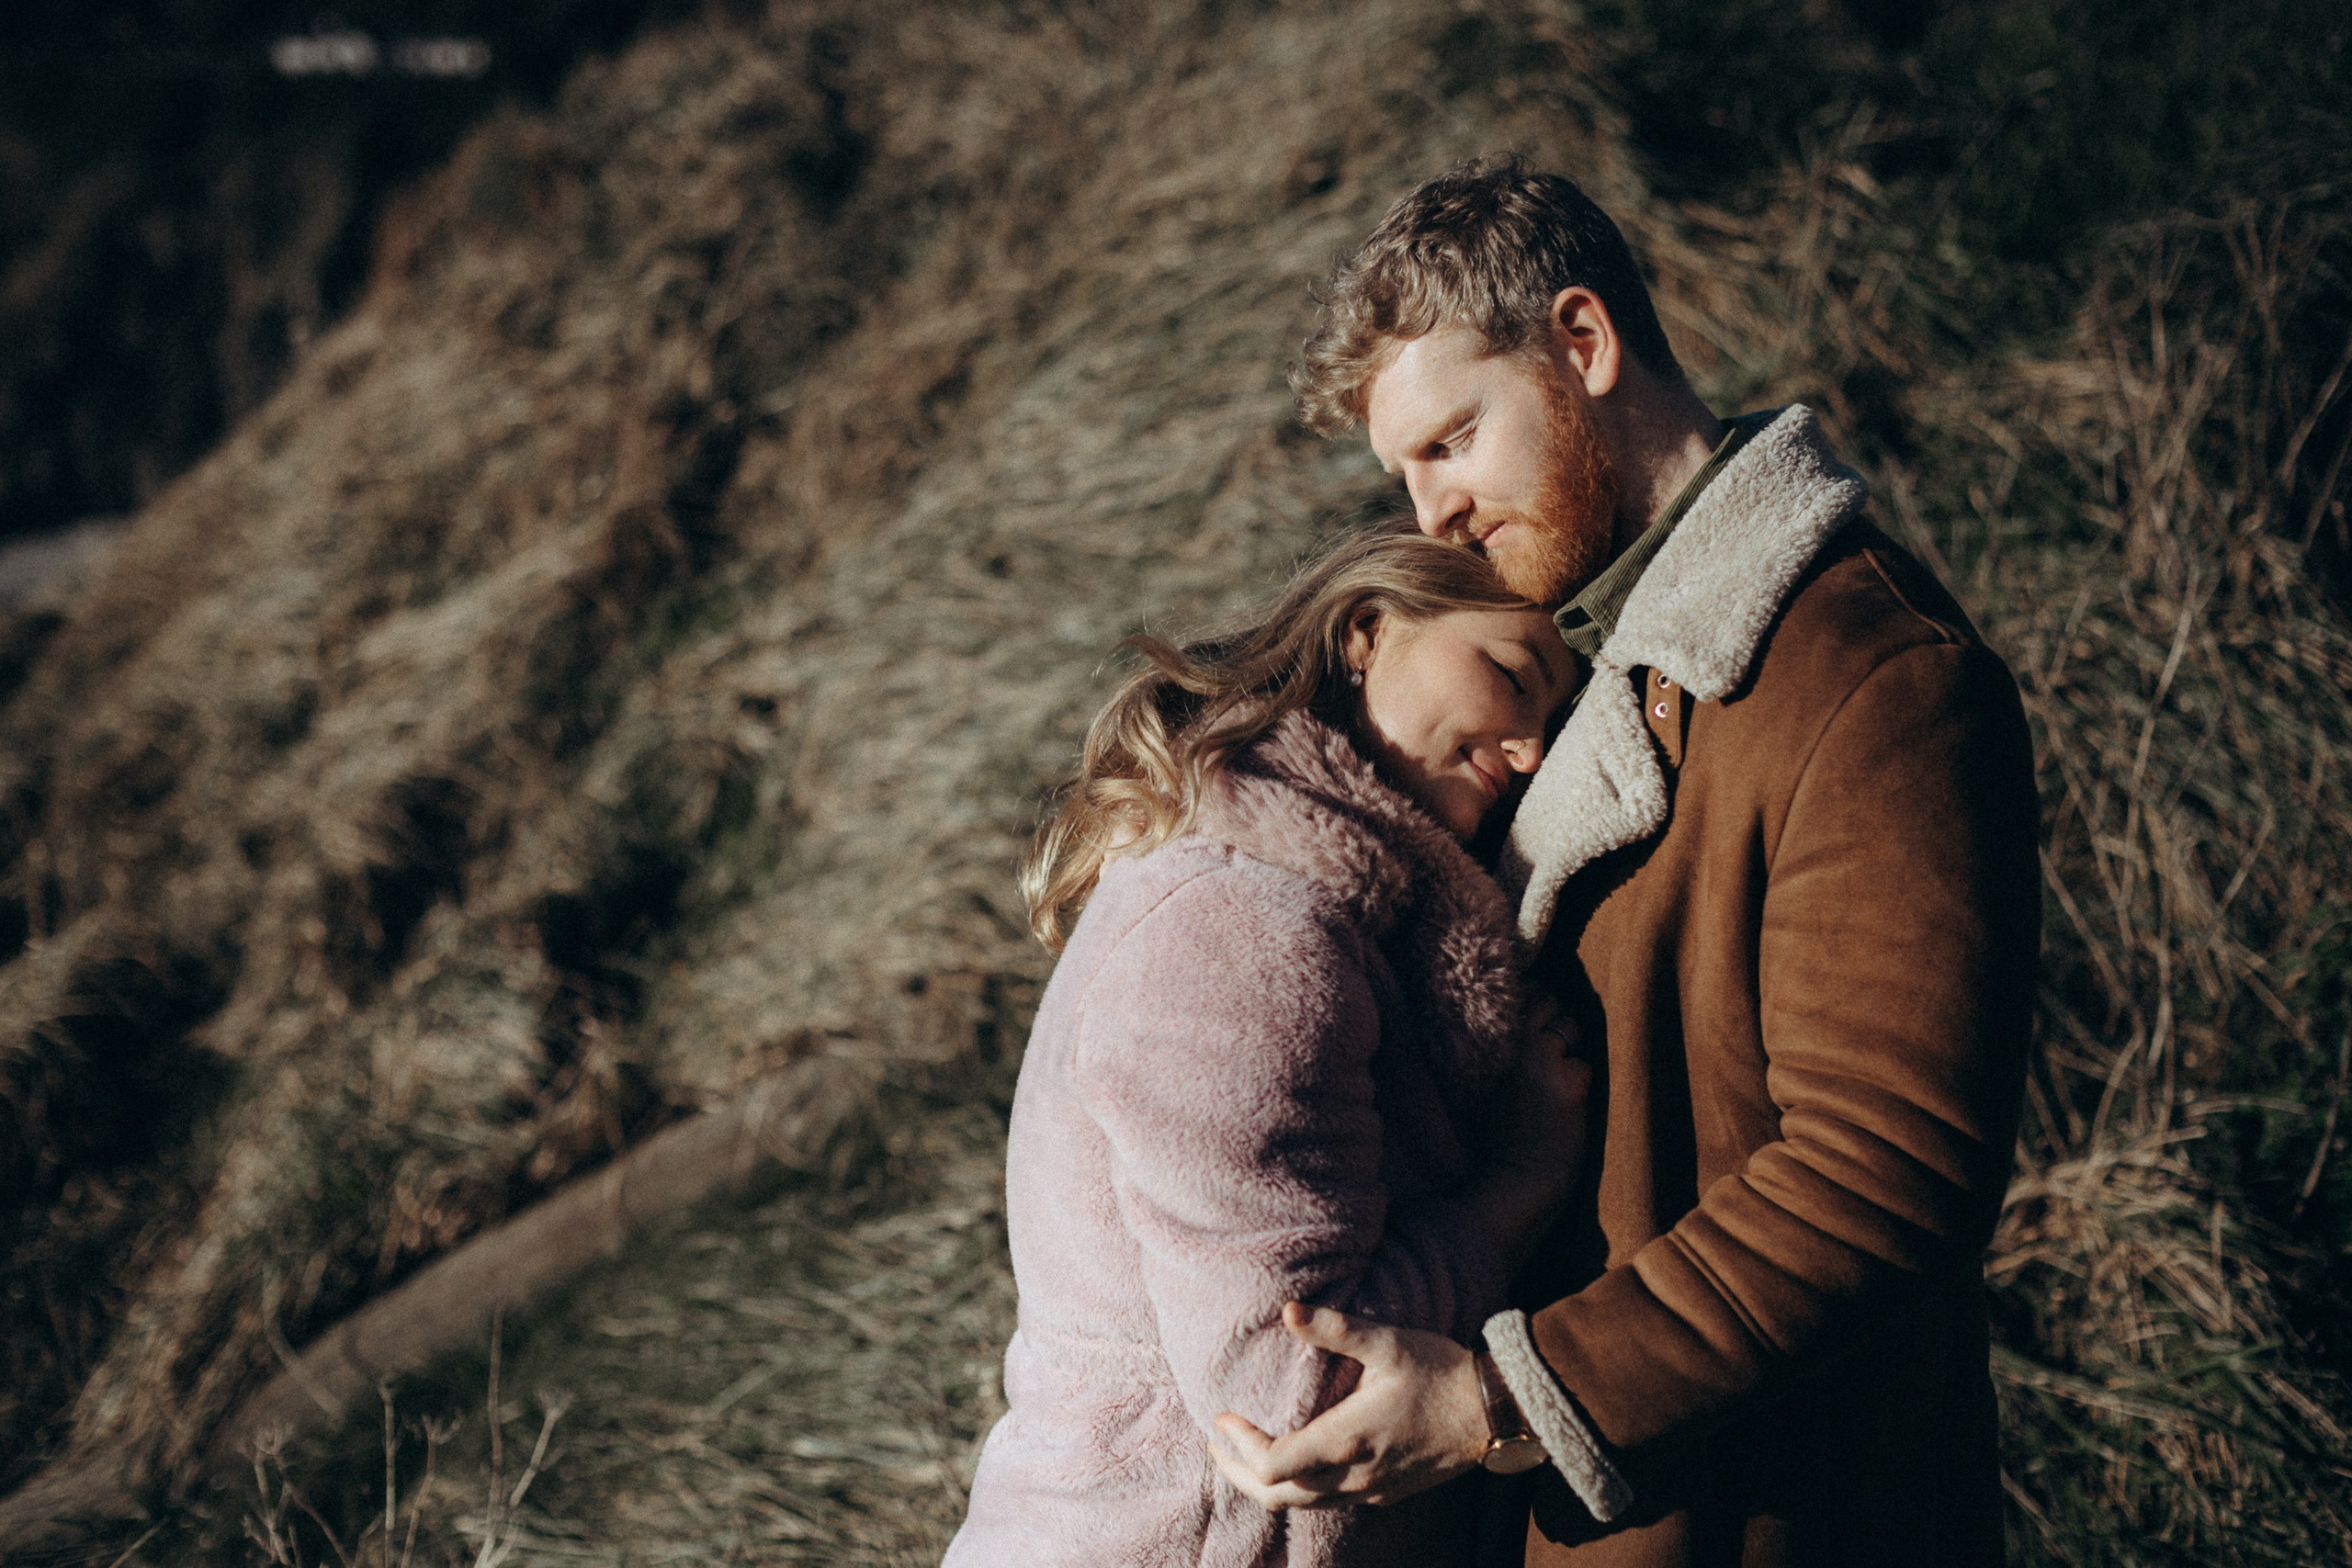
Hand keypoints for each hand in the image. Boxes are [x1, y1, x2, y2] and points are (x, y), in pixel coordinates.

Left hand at [1210, 1303, 1486, 1510]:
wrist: (1494, 1412)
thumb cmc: (1440, 1371)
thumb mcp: (1387, 1342)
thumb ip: (1335, 1328)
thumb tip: (1286, 1310)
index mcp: (1345, 1441)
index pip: (1271, 1464)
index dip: (1237, 1445)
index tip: (1221, 1417)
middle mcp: (1352, 1476)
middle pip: (1276, 1495)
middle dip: (1237, 1472)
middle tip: (1216, 1444)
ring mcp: (1370, 1491)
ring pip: (1302, 1505)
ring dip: (1266, 1484)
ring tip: (1243, 1456)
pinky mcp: (1386, 1493)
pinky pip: (1329, 1503)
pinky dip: (1299, 1488)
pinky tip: (1298, 1464)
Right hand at [1505, 993, 1588, 1169]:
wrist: (1518, 1177)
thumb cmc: (1502, 1142)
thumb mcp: (1493, 1088)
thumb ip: (1508, 1058)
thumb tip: (1532, 1036)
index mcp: (1496, 1048)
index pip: (1522, 1000)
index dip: (1536, 997)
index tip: (1541, 1004)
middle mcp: (1519, 1046)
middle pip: (1549, 1004)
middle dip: (1559, 1017)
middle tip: (1562, 1039)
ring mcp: (1545, 1061)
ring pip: (1571, 1028)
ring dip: (1573, 1049)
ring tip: (1566, 1075)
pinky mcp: (1571, 1081)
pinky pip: (1586, 1065)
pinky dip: (1583, 1081)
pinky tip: (1574, 1102)